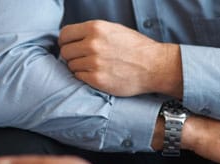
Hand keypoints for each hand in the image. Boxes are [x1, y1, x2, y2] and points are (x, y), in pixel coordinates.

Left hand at [59, 20, 181, 97]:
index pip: (65, 34)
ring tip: (93, 67)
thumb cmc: (136, 48)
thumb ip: (92, 32)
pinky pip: (79, 77)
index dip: (64, 42)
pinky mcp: (97, 79)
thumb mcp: (113, 30)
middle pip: (65, 52)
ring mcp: (94, 62)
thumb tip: (73, 39)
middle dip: (71, 56)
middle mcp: (93, 44)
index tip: (68, 46)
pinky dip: (84, 77)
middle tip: (82, 59)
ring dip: (78, 68)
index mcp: (96, 28)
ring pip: (71, 66)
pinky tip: (96, 75)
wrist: (155, 66)